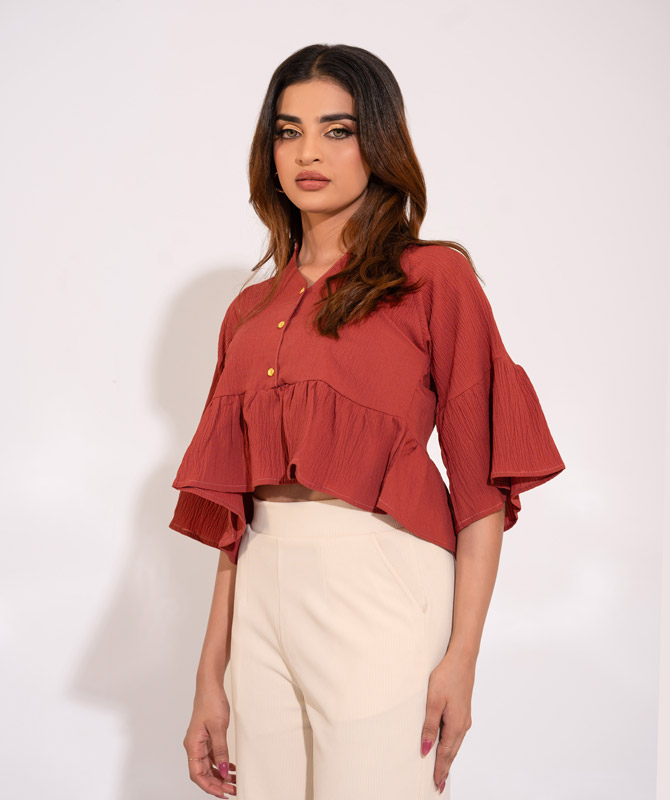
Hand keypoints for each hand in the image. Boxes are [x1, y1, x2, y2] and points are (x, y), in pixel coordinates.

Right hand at [183, 679, 236, 797]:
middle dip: (217, 783)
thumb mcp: (218, 728)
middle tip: (233, 790)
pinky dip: (222, 764)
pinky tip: (232, 768)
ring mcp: (200, 742)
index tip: (221, 793)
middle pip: (203, 772)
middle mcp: (194, 746)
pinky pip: (213, 757)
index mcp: (192, 745)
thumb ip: (220, 750)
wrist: (210, 686)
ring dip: (220, 775)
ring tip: (234, 783)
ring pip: (209, 766)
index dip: (209, 786)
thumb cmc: (210, 702)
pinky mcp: (207, 738)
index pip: (197, 774)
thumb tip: (223, 770)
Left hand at [420, 651, 474, 791]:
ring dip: (448, 757)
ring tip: (442, 770)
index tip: (435, 783)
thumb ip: (429, 726)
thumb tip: (426, 749)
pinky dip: (451, 745)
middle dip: (445, 768)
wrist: (462, 659)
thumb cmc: (446, 677)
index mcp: (456, 725)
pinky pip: (457, 734)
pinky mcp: (463, 710)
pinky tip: (447, 745)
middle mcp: (463, 724)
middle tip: (438, 783)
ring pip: (455, 743)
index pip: (445, 754)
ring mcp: (465, 717)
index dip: (440, 769)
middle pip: (452, 751)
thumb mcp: (433, 702)